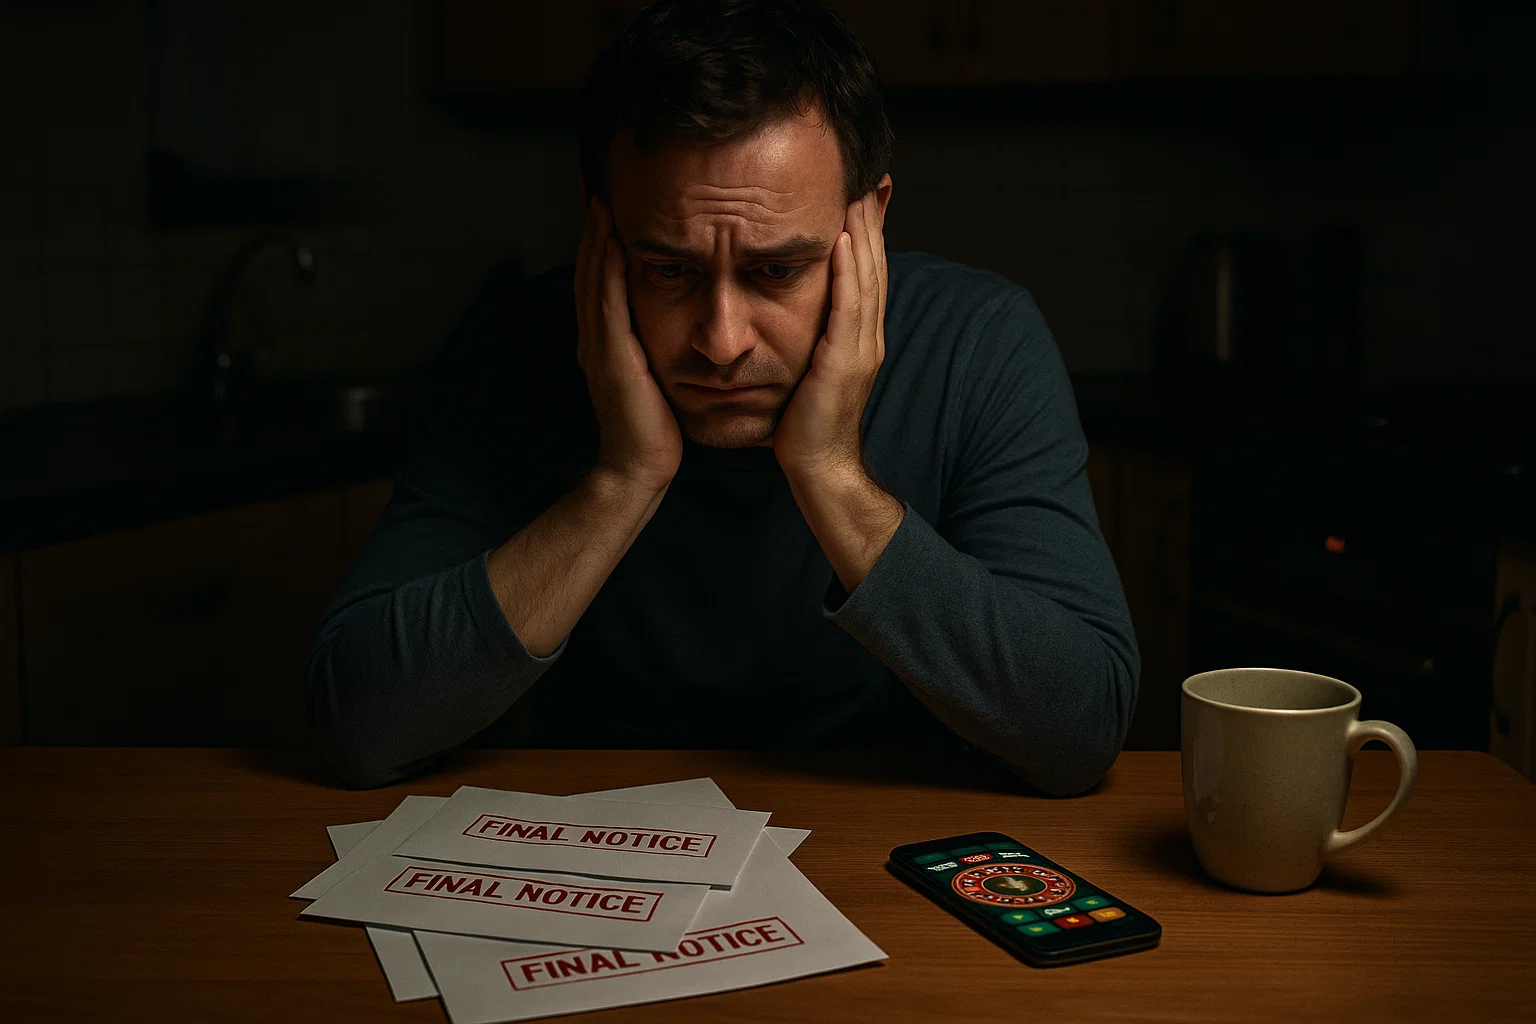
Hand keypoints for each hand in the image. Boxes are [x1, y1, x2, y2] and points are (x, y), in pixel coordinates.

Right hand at [575, 197, 681, 494]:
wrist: (639, 468)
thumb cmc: (656, 428)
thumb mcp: (656, 377)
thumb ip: (656, 347)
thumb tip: (679, 319)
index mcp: (605, 341)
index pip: (600, 280)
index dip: (601, 242)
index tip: (610, 205)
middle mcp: (595, 338)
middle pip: (589, 271)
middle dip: (593, 230)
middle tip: (597, 188)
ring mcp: (598, 347)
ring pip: (592, 281)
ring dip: (596, 239)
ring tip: (601, 202)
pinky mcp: (610, 357)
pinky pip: (607, 304)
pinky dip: (607, 270)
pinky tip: (614, 243)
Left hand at [772, 192, 887, 481]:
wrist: (818, 467)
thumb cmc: (806, 424)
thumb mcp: (812, 369)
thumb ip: (815, 337)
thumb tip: (803, 313)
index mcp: (862, 338)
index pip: (867, 274)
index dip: (868, 235)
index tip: (861, 196)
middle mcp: (868, 338)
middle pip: (873, 268)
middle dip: (871, 223)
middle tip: (867, 179)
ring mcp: (861, 349)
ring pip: (866, 279)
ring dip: (863, 234)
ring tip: (856, 194)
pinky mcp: (844, 362)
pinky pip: (848, 308)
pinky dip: (847, 271)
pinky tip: (842, 240)